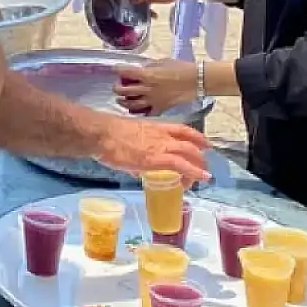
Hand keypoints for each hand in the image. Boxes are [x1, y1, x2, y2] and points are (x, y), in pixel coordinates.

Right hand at [94, 115, 210, 183]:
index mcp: (154, 128)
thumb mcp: (128, 140)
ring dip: (199, 165)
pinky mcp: (158, 158)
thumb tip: (137, 170)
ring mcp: (161, 146)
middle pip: (190, 143)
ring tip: (203, 176)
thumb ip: (136, 154)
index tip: (204, 144)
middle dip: (200, 155)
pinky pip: (182, 165)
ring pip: (190, 153)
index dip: (196, 136)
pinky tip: (202, 178)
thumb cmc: (108, 136)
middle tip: (203, 166)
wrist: (102, 134)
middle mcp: (161, 135)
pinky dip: (195, 172)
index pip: (181, 129)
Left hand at [114, 60, 195, 115]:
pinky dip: (139, 112)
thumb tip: (140, 69)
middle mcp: (146, 88)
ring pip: (131, 104)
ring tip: (120, 100)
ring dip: (123, 102)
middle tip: (117, 86)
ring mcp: (152, 100)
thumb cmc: (181, 67)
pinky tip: (136, 110)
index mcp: (146, 74)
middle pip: (123, 90)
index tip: (115, 69)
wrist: (196, 80)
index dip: (118, 70)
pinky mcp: (160, 108)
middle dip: (117, 88)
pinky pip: (146, 113)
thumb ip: (149, 66)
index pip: (125, 72)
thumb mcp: (162, 61)